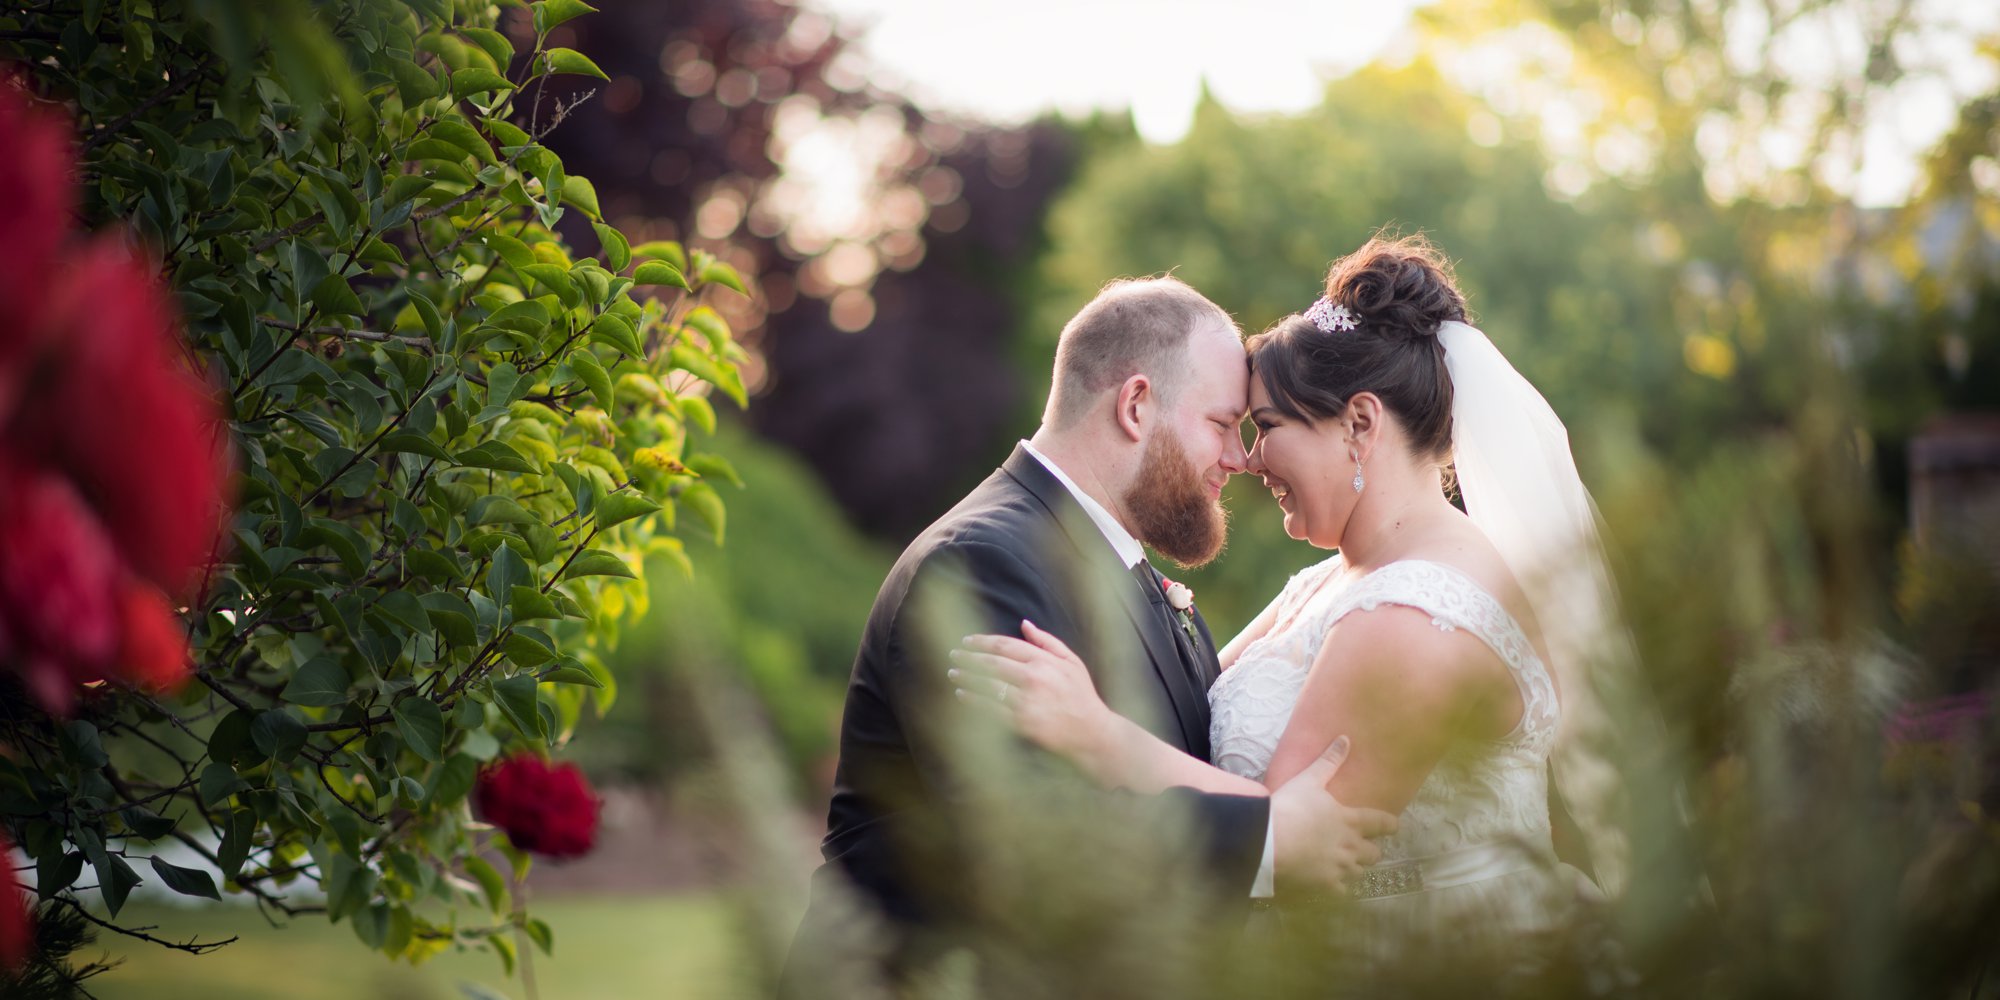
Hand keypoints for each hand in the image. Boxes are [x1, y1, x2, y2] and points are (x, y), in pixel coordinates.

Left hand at [950, 620, 1113, 762]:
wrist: (1091, 732)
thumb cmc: (1081, 695)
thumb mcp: (1072, 662)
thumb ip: (1047, 641)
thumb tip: (1024, 623)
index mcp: (1043, 661)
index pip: (1004, 645)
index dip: (982, 642)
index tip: (967, 641)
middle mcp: (1033, 678)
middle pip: (991, 664)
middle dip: (969, 658)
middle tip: (953, 655)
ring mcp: (1026, 701)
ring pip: (988, 686)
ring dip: (967, 678)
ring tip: (953, 673)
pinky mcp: (1022, 723)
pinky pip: (991, 709)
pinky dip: (974, 701)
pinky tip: (962, 695)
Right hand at [1269, 736, 1398, 891]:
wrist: (1269, 842)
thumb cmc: (1290, 807)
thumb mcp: (1309, 780)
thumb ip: (1329, 761)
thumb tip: (1346, 738)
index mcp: (1351, 820)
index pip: (1383, 823)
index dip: (1390, 825)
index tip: (1393, 827)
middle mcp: (1352, 846)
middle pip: (1374, 854)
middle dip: (1369, 851)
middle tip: (1359, 848)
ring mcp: (1340, 868)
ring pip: (1359, 873)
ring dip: (1353, 868)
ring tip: (1341, 865)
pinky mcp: (1327, 885)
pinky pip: (1341, 891)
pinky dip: (1336, 887)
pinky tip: (1327, 883)